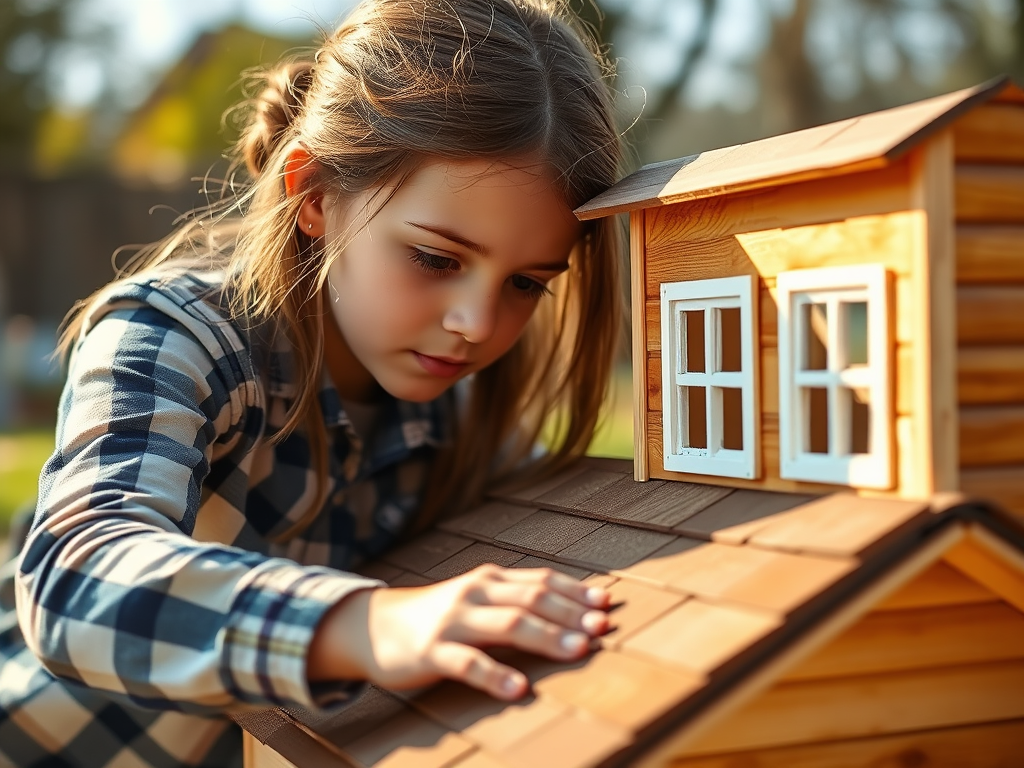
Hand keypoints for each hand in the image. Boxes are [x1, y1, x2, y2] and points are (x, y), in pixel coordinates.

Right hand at [308, 565, 610, 699]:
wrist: (375, 625)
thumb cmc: (441, 617)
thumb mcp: (478, 601)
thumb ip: (516, 602)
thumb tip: (575, 615)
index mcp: (490, 580)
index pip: (540, 581)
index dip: (575, 593)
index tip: (608, 606)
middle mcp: (475, 593)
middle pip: (531, 599)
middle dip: (570, 614)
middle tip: (602, 630)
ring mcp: (453, 621)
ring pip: (507, 624)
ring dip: (546, 636)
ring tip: (578, 652)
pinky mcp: (431, 651)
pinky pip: (468, 663)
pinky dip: (496, 675)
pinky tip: (519, 689)